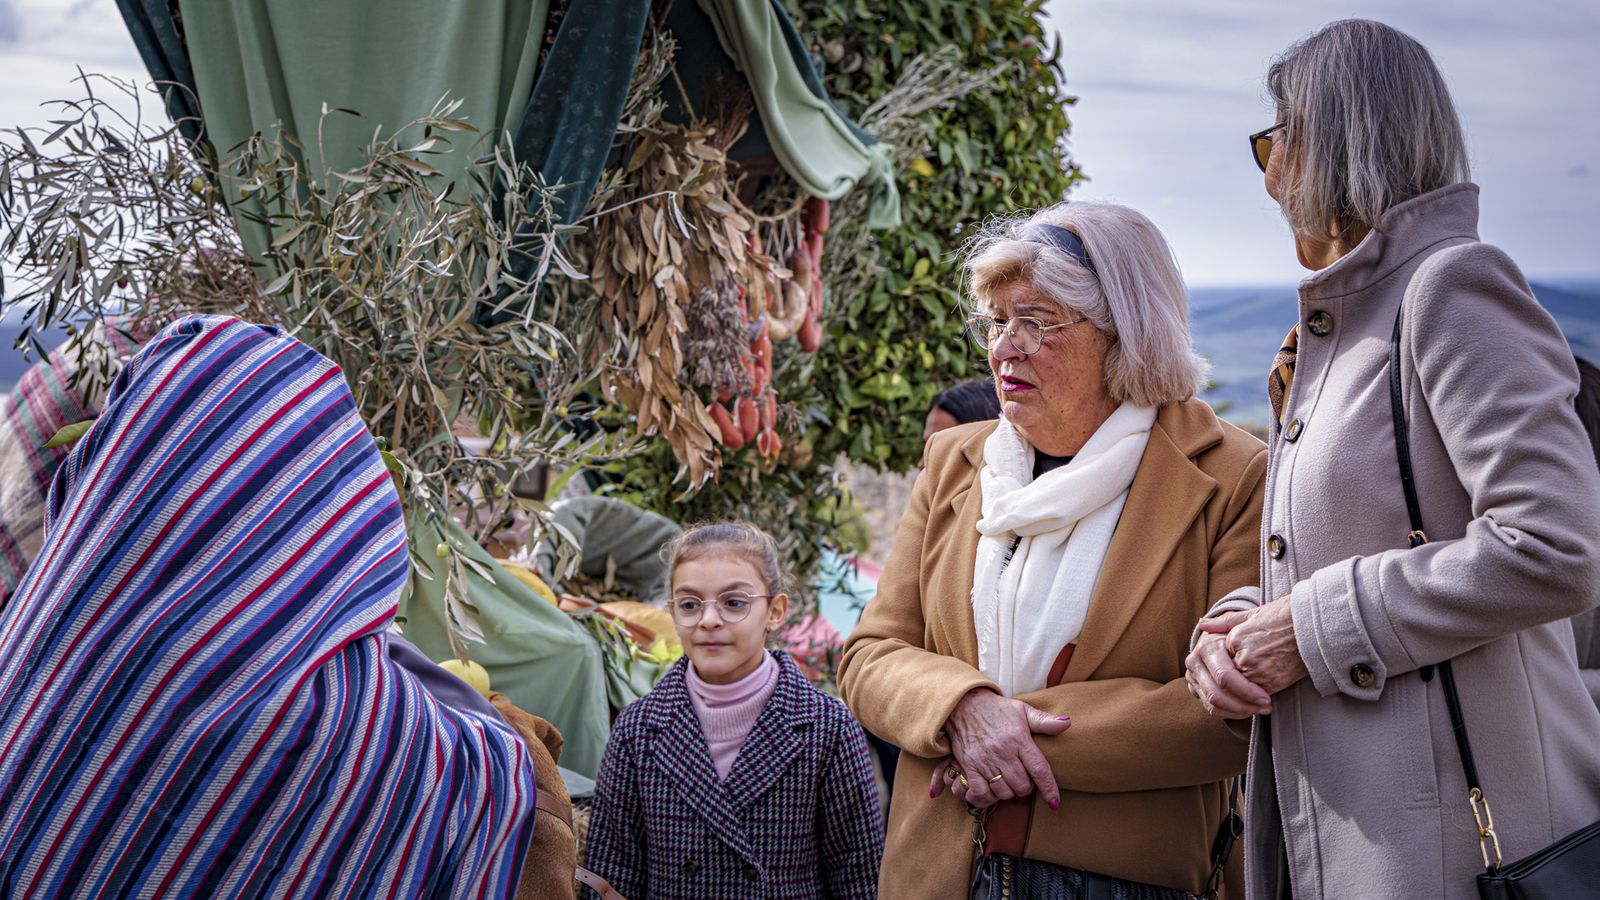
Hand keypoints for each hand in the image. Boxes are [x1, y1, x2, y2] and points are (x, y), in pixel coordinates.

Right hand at [928, 689, 1068, 808]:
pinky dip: (987, 796)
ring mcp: (984, 760)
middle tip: (1022, 778)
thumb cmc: (997, 710)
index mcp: (1019, 739)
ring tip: (1007, 781)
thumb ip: (1044, 721)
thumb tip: (1067, 724)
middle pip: (1022, 786)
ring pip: (1003, 792)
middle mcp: (1002, 751)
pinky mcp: (969, 765)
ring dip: (1008, 791)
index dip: (1049, 788)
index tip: (1054, 802)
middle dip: (1026, 787)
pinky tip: (991, 789)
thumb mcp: (1022, 710)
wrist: (963, 704)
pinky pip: (981, 792)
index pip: (1039, 769)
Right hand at [1185, 627, 1272, 718]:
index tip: (1267, 698)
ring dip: (1239, 711)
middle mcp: (1194, 662)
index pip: (1224, 677)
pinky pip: (1212, 710)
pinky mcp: (1196, 690)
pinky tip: (1249, 710)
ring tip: (1261, 709)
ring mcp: (1192, 678)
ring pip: (1213, 705)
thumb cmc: (1246, 632)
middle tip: (1266, 706)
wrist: (1235, 642)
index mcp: (1205, 646)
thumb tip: (1204, 623)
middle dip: (1244, 704)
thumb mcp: (1243, 623)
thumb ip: (1229, 622)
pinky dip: (1232, 714)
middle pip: (1216, 694)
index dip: (1246, 691)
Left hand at [1200, 596, 1308, 695]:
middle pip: (1227, 679)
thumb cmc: (1284, 616)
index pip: (1220, 661)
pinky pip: (1256, 697)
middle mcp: (1243, 657)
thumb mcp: (1252, 614)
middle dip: (1230, 683)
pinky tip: (1263, 693)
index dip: (1225, 665)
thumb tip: (1203, 625)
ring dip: (1242, 693)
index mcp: (1235, 639)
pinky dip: (1256, 698)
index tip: (1233, 667)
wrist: (1314, 623)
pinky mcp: (1274, 683)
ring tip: (1253, 688)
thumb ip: (1225, 623)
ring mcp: (1258, 671)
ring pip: (1240, 690)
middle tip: (1240, 683)